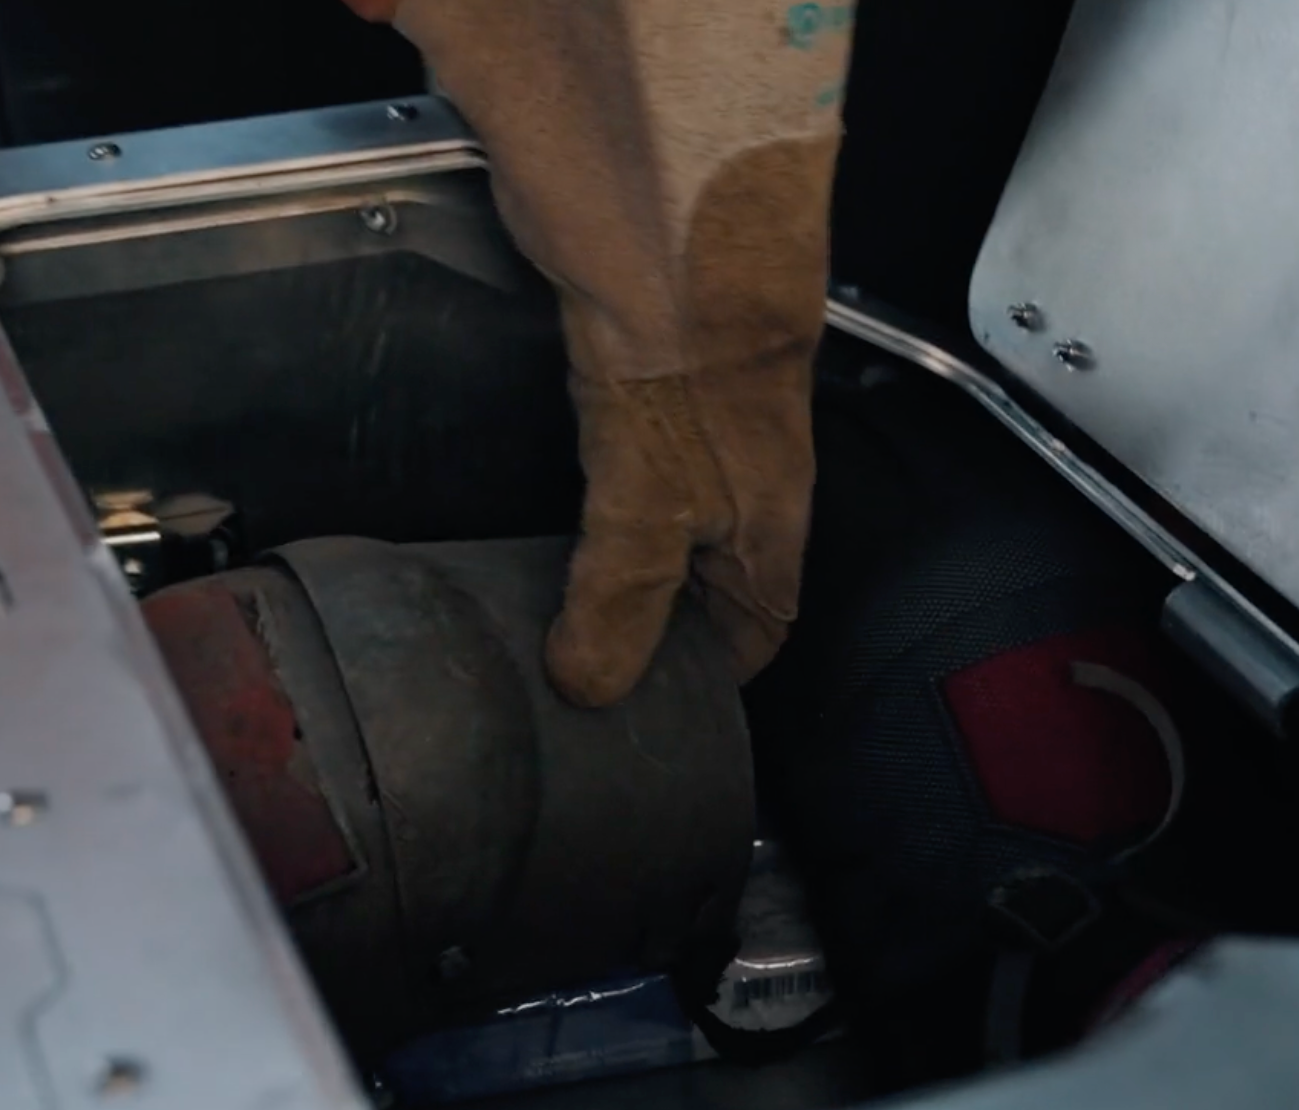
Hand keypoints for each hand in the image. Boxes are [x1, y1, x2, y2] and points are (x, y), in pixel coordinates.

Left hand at [369, 0, 855, 704]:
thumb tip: (589, 684)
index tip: (659, 713)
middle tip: (583, 667)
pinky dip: (580, 476)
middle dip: (657, 623)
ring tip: (542, 596)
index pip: (759, 627)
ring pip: (660, 506)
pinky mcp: (638, 358)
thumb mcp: (648, 504)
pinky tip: (532, 487)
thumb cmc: (691, 343)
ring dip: (610, 550)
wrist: (667, 207)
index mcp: (766, 521)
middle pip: (708, 571)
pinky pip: (614, 442)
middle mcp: (736, 472)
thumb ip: (616, 598)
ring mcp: (688, 411)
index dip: (715, 677)